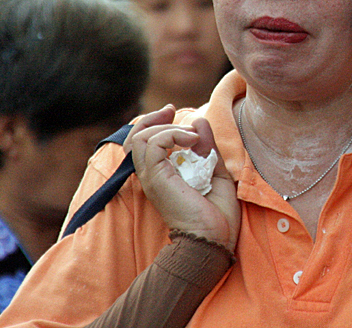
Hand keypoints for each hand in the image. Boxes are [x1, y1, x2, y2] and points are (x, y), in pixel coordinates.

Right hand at [126, 106, 239, 251]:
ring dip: (165, 127)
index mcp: (163, 175)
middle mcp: (152, 176)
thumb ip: (207, 148)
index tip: (172, 111)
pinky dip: (172, 134)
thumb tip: (199, 121)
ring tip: (190, 136)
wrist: (215, 240)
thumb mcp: (216, 172)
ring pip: (139, 138)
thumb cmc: (217, 215)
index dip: (153, 122)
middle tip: (171, 110)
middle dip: (151, 117)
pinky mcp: (156, 178)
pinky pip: (152, 144)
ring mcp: (152, 177)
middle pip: (134, 137)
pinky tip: (191, 140)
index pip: (143, 143)